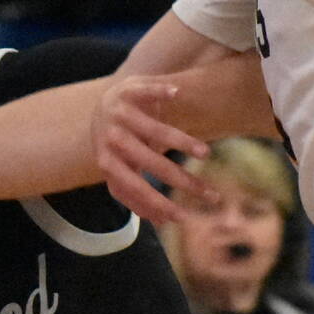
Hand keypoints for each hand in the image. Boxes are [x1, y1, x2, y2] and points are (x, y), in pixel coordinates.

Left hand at [89, 75, 211, 224]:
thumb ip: (135, 190)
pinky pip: (146, 91)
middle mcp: (111, 138)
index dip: (155, 204)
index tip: (183, 217)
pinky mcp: (127, 90)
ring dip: (182, 142)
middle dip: (180, 180)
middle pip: (149, 162)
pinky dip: (160, 92)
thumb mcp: (120, 168)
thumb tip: (163, 223)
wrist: (104, 103)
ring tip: (206, 155)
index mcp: (107, 162)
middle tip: (209, 194)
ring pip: (154, 129)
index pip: (131, 188)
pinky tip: (177, 94)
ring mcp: (118, 113)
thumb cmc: (120, 143)